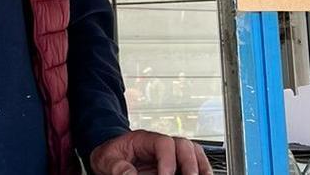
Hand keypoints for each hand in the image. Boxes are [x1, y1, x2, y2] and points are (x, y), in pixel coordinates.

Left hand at [90, 130, 212, 174]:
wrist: (109, 155)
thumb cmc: (110, 154)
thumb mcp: (108, 160)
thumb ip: (118, 167)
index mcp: (144, 139)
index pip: (163, 143)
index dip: (168, 161)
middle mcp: (161, 144)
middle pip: (184, 145)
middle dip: (189, 163)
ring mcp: (170, 154)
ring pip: (193, 152)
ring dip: (200, 166)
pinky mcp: (174, 165)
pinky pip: (194, 164)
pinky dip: (201, 170)